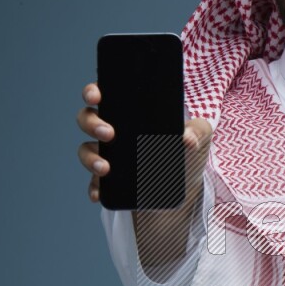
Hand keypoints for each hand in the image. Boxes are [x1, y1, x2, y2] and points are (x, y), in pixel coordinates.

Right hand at [76, 82, 212, 203]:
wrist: (186, 190)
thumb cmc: (187, 154)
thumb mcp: (198, 138)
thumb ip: (198, 131)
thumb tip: (188, 139)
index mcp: (129, 114)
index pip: (103, 96)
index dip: (93, 92)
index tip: (97, 97)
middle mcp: (113, 131)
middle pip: (87, 119)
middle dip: (91, 124)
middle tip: (109, 133)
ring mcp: (108, 156)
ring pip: (85, 150)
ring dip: (90, 158)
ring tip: (105, 168)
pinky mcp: (109, 181)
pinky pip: (94, 183)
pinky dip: (94, 188)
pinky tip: (99, 193)